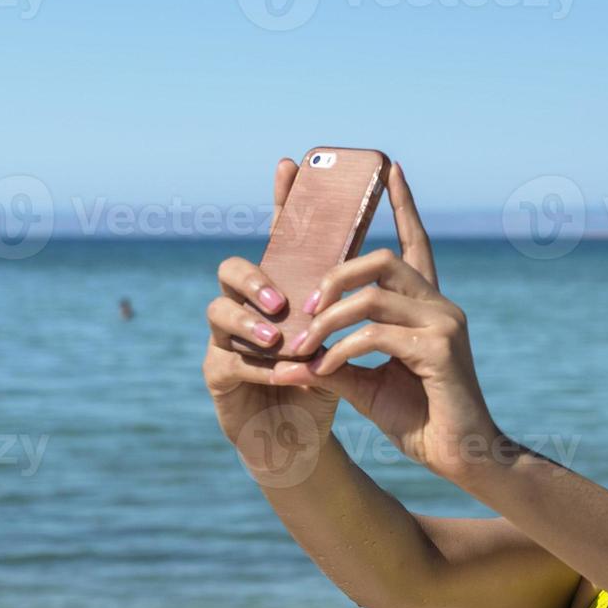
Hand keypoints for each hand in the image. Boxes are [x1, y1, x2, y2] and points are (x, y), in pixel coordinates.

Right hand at [201, 157, 341, 478]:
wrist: (303, 443)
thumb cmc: (326, 384)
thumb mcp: (347, 339)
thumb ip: (355, 303)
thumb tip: (389, 256)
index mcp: (280, 291)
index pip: (276, 239)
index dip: (281, 202)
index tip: (291, 163)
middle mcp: (245, 307)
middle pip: (231, 269)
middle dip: (254, 279)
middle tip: (282, 299)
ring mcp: (224, 339)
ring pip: (218, 312)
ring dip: (252, 324)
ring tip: (283, 341)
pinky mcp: (217, 376)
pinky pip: (229, 362)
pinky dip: (263, 369)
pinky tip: (290, 375)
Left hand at [269, 163, 500, 482]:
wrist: (463, 458)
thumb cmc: (422, 422)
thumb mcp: (368, 387)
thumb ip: (336, 364)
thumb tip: (289, 361)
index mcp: (429, 307)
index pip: (416, 242)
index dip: (404, 204)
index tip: (390, 169)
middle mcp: (441, 306)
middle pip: (380, 260)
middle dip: (334, 274)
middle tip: (305, 305)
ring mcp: (444, 324)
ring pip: (372, 294)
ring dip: (327, 319)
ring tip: (303, 346)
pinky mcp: (440, 349)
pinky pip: (375, 335)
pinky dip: (340, 351)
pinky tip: (322, 372)